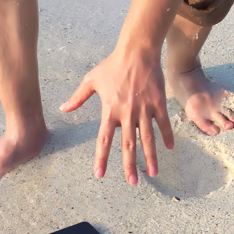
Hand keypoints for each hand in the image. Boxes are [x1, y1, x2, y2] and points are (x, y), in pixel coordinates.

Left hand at [60, 48, 173, 184]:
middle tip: (132, 182)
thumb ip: (77, 98)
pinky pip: (163, 123)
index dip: (101, 158)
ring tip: (152, 174)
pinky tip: (169, 149)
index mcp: (110, 111)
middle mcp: (127, 113)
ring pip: (148, 138)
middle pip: (128, 145)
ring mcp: (144, 109)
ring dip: (150, 157)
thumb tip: (63, 108)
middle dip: (129, 165)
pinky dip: (167, 136)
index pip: (104, 140)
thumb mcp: (91, 80)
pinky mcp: (158, 103)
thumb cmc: (112, 65)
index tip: (100, 174)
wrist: (137, 51)